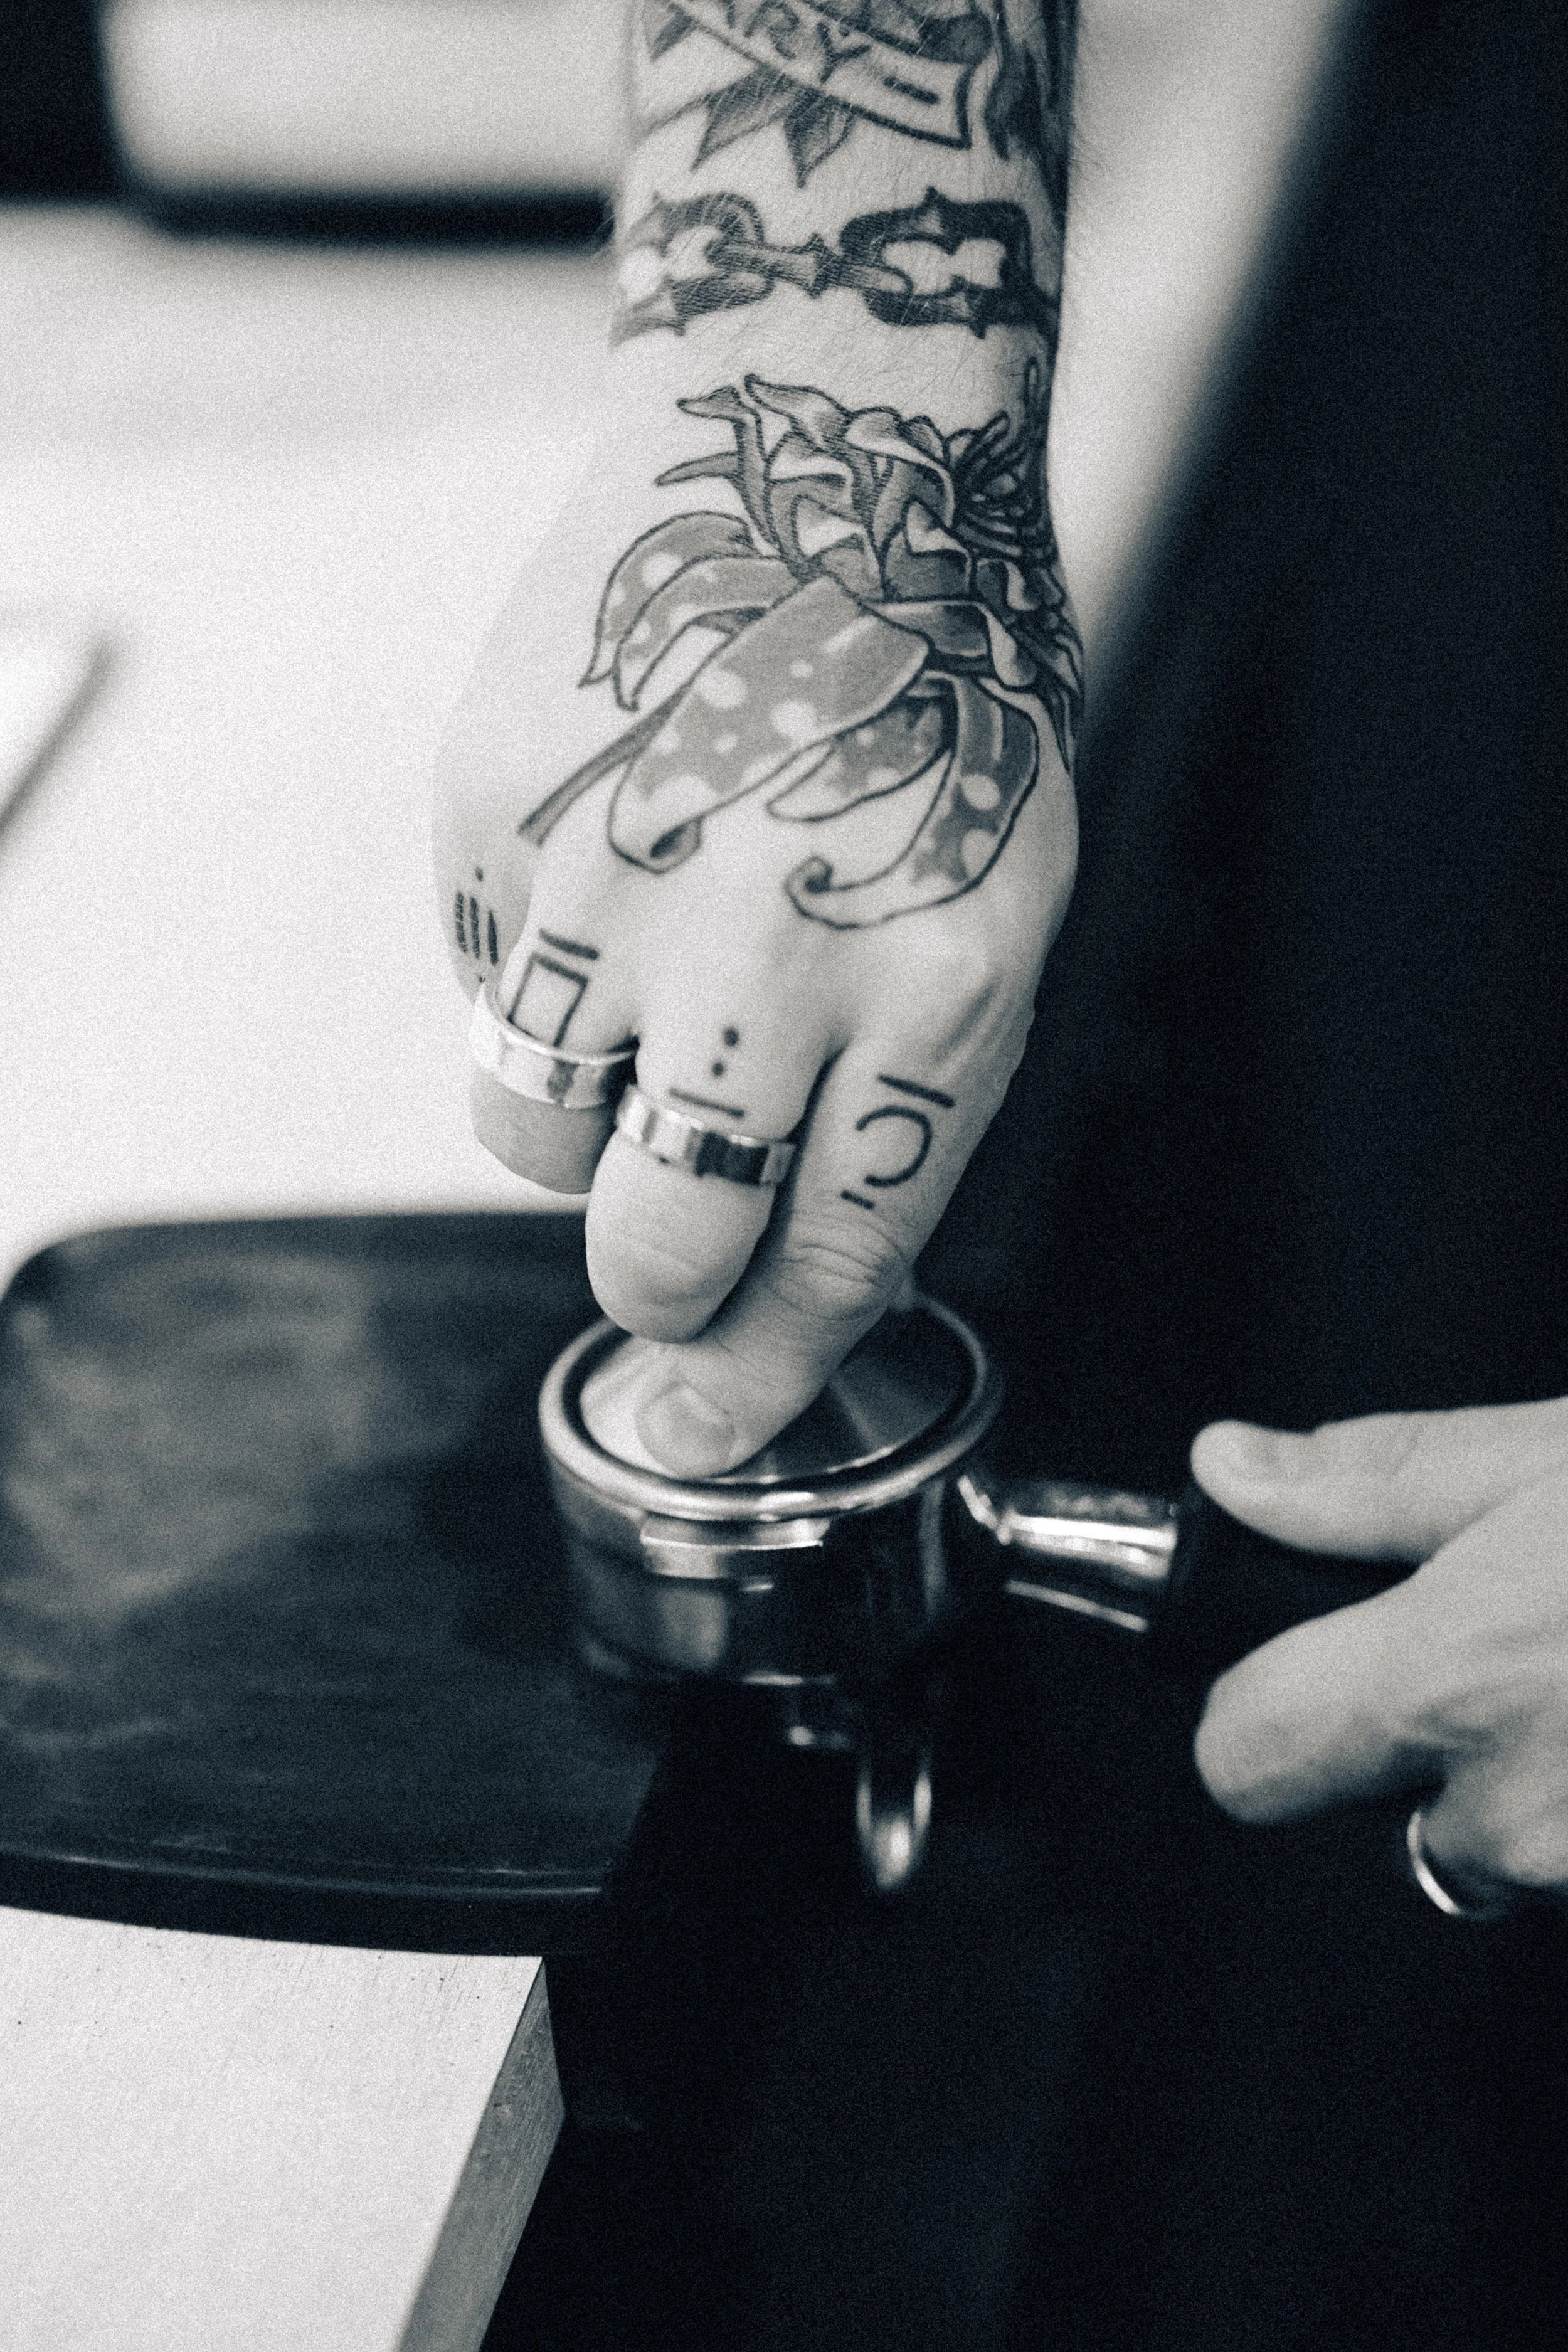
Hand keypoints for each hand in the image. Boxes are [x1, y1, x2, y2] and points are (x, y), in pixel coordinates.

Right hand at [436, 363, 1077, 1476]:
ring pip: (530, 1143)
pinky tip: (611, 881)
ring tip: (651, 1010)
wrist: (821, 440)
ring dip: (586, 1131)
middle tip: (674, 1245)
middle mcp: (764, 946)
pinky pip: (484, 997)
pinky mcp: (488, 815)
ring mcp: (606, 875)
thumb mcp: (1006, 901)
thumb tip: (799, 1280)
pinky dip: (540, 990)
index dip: (760, 1379)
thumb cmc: (942, 689)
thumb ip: (909, 1102)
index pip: (831, 1265)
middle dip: (661, 1292)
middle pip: (654, 1249)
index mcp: (938, 980)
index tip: (706, 1427)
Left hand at [1190, 1399, 1567, 1902]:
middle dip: (1403, 1743)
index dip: (1249, 1700)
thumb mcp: (1547, 1458)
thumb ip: (1375, 1479)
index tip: (1290, 1652)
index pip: (1244, 1758)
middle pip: (1371, 1811)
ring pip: (1489, 1845)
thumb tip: (1236, 1471)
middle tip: (1489, 1640)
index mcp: (1452, 1685)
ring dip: (1517, 1775)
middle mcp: (1517, 1815)